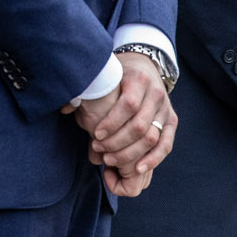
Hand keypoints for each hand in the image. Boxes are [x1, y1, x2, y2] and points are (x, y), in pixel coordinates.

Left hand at [74, 53, 175, 181]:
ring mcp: (166, 109)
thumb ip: (86, 93)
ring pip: (152, 138)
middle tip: (99, 149)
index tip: (96, 134)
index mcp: (139, 80)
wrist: (144, 67)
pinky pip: (166, 144)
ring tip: (110, 160)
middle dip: (117, 143)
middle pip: (140, 126)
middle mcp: (156, 94)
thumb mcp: (104, 78)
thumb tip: (64, 109)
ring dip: (130, 154)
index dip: (112, 122)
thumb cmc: (118, 77)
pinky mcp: (172, 121)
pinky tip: (137, 169)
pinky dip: (153, 159)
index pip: (129, 105)